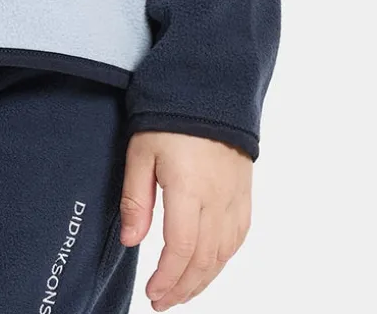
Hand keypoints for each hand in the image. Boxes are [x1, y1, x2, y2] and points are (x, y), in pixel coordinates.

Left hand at [119, 130, 251, 308]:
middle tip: (162, 302)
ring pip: (223, 253)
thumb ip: (136, 198)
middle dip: (183, 287)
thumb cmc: (170, 113)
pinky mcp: (244, 192)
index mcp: (190, 189)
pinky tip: (209, 266)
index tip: (152, 293)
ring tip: (181, 292)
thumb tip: (132, 241)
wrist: (210, 85)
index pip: (181, 249)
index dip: (167, 278)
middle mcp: (218, 199)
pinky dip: (223, 259)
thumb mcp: (141, 150)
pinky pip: (238, 237)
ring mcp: (235, 197)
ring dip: (203, 279)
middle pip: (204, 259)